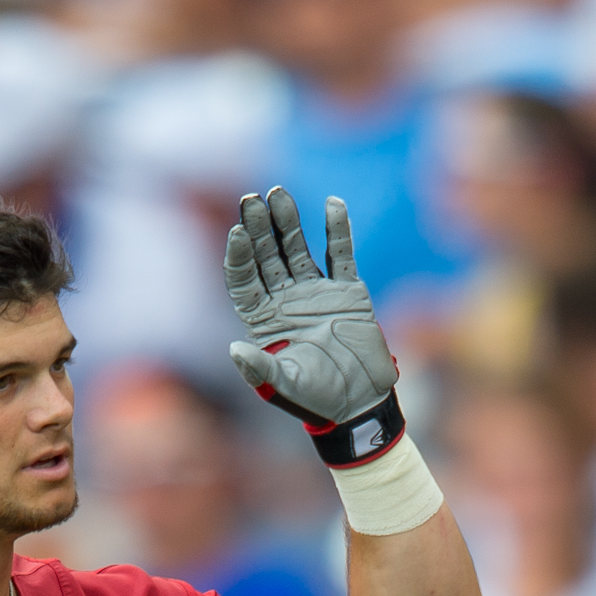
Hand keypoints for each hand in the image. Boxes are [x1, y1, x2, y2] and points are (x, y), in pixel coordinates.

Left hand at [224, 185, 398, 429]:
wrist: (361, 401)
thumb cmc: (316, 399)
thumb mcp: (284, 385)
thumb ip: (259, 369)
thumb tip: (234, 350)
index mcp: (263, 319)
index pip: (244, 279)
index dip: (239, 256)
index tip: (236, 232)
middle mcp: (285, 299)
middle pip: (267, 255)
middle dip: (259, 227)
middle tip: (251, 199)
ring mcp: (315, 292)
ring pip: (298, 248)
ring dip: (289, 221)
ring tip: (279, 193)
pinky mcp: (347, 291)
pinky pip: (340, 255)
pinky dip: (337, 230)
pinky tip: (333, 204)